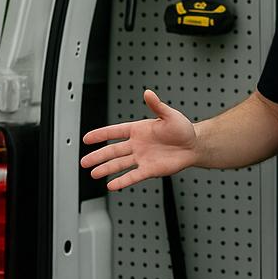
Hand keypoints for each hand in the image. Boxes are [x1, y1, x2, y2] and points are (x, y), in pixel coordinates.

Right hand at [80, 89, 197, 190]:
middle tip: (84, 162)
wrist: (194, 146)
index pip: (115, 132)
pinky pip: (133, 176)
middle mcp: (137, 145)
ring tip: (94, 173)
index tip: (87, 138)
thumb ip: (157, 106)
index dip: (100, 134)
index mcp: (138, 130)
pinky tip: (112, 185)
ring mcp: (142, 158)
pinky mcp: (149, 170)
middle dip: (98, 156)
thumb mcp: (169, 115)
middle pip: (112, 151)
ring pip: (119, 164)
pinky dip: (122, 180)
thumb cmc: (182, 129)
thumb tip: (148, 93)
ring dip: (106, 169)